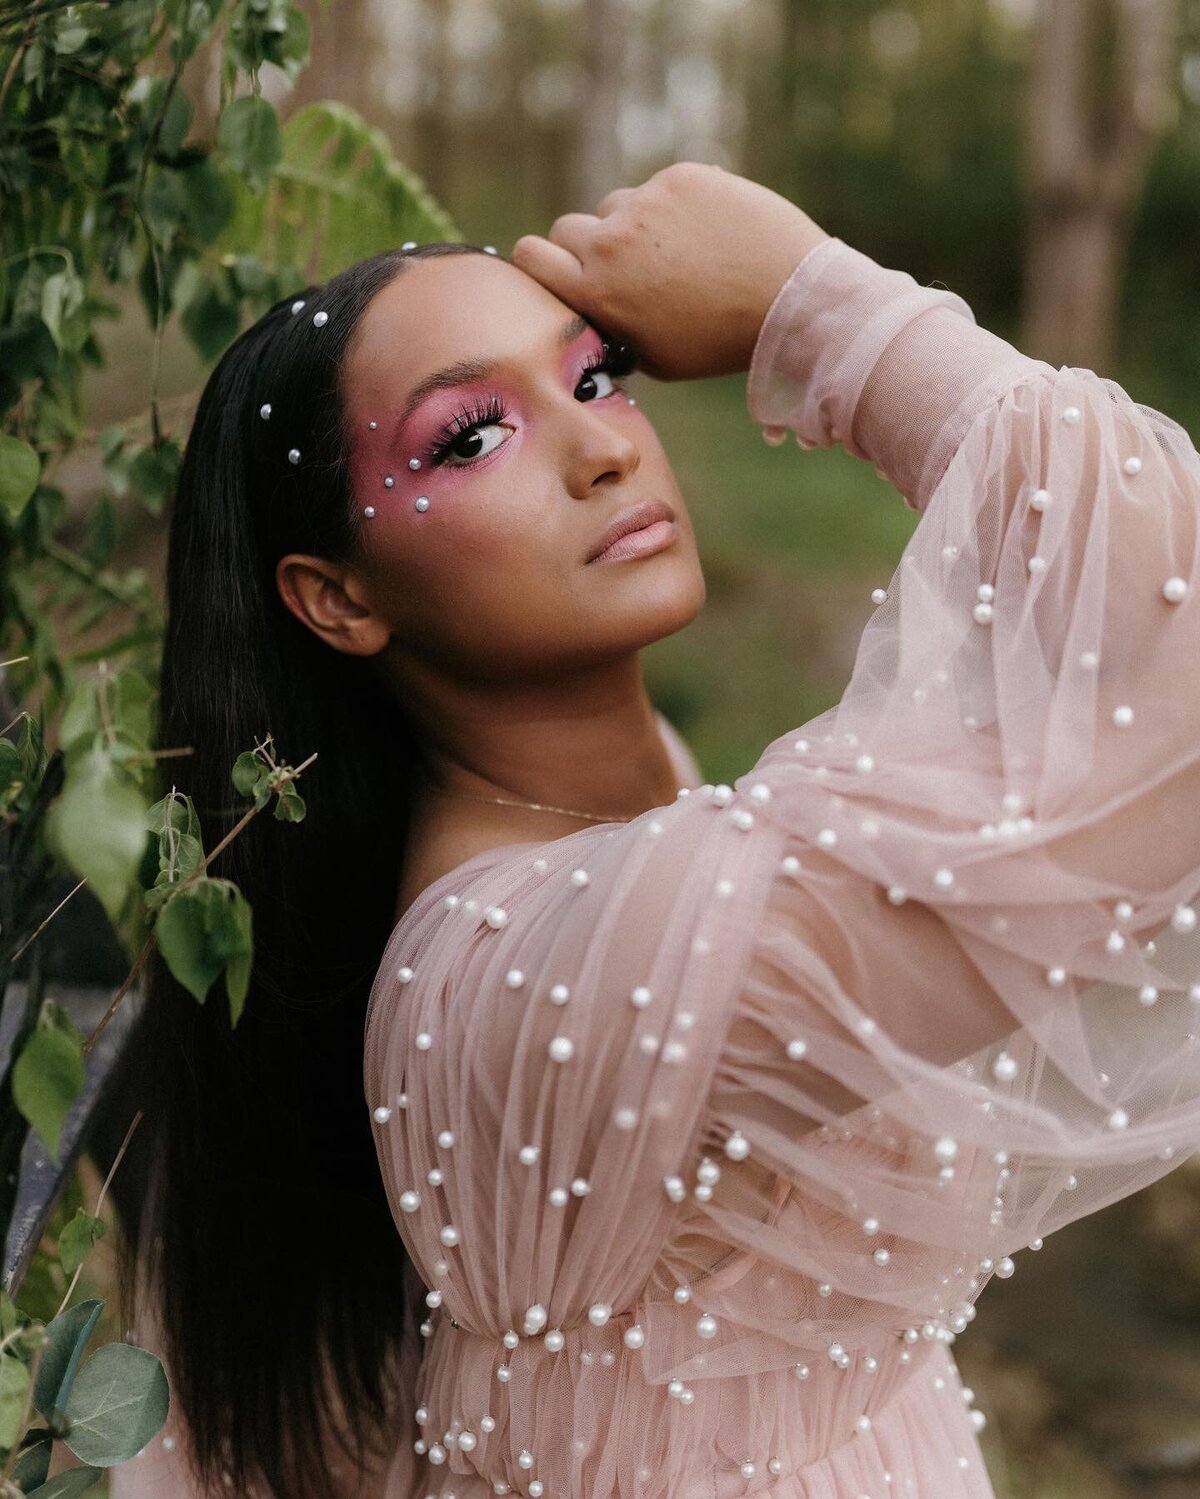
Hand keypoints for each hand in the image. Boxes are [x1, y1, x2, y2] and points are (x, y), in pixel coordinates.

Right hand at [510, 161, 829, 381]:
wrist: (788, 300)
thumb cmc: (720, 341)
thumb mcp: (654, 358)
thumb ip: (611, 327)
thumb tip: (592, 309)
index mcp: (596, 292)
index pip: (531, 255)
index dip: (540, 260)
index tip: (556, 265)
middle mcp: (611, 243)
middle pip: (568, 227)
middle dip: (586, 245)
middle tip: (624, 264)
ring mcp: (646, 203)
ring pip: (617, 206)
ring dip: (633, 225)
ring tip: (679, 254)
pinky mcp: (681, 177)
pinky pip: (662, 188)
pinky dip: (677, 207)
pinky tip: (708, 233)